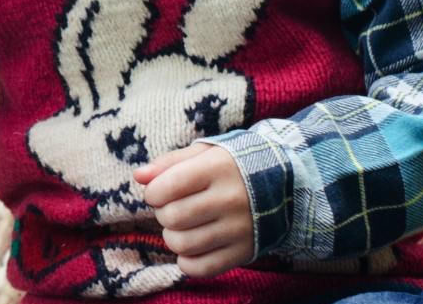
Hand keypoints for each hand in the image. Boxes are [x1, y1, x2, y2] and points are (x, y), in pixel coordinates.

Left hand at [134, 143, 253, 278]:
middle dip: (163, 214)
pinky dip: (187, 262)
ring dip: (172, 237)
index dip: (153, 192)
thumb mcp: (203, 154)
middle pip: (172, 217)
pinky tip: (191, 248)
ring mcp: (239, 229)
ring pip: (183, 244)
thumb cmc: (231, 166)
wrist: (283, 185)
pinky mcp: (245, 252)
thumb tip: (139, 176)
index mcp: (218, 168)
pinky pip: (202, 268)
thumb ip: (169, 163)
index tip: (159, 192)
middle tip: (173, 208)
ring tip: (182, 227)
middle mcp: (231, 199)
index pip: (167, 186)